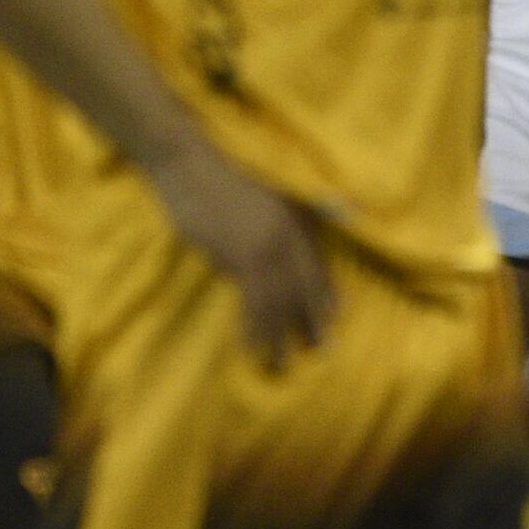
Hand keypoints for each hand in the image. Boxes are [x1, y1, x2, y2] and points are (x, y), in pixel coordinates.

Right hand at [142, 140, 336, 366]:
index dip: (327, 292)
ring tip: (285, 362)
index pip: (318, 264)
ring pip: (279, 300)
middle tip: (323, 349)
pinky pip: (251, 300)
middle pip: (304, 287)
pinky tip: (254, 346)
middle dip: (312, 320)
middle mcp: (289, 235)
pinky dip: (254, 325)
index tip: (337, 317)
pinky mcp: (238, 257)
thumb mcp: (273, 192)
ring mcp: (265, 247)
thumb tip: (335, 221)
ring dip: (281, 334)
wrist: (191, 165)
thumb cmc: (226, 178)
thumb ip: (300, 213)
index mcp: (299, 220)